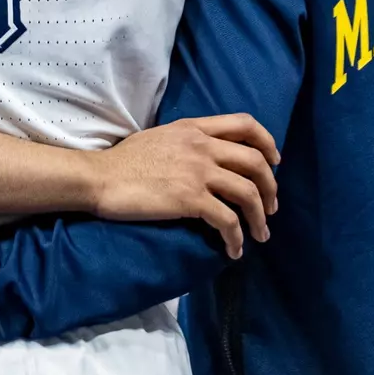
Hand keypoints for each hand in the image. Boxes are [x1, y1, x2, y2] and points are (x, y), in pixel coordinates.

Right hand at [87, 114, 279, 259]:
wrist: (99, 178)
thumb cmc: (122, 161)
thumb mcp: (159, 138)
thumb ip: (186, 142)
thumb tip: (203, 157)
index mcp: (193, 129)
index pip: (245, 124)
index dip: (267, 143)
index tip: (274, 162)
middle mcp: (201, 146)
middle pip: (256, 162)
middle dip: (270, 188)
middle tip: (270, 208)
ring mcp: (197, 172)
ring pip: (248, 193)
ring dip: (260, 218)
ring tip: (260, 235)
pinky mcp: (190, 199)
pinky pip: (228, 221)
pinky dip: (236, 239)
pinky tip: (234, 250)